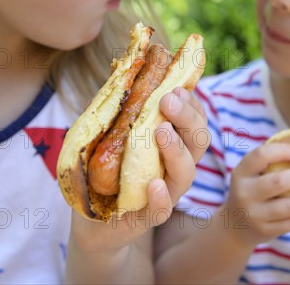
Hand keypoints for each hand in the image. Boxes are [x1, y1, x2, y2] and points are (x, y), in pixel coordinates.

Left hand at [70, 87, 208, 252]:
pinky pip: (162, 209)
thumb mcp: (106, 132)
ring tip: (162, 131)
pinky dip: (161, 197)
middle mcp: (175, 166)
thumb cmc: (103, 170)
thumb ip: (116, 107)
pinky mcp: (148, 216)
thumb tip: (120, 70)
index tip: (176, 86)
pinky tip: (154, 184)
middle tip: (168, 100)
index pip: (194, 120)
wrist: (91, 220)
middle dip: (187, 118)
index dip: (191, 103)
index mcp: (171, 143)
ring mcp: (165, 192)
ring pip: (186, 173)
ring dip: (177, 150)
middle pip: (198, 141)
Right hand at [224, 143, 289, 247]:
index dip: (282, 151)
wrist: (234, 225)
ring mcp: (254, 215)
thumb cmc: (251, 190)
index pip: (261, 156)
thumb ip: (270, 161)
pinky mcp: (265, 231)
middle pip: (278, 181)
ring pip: (289, 206)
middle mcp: (245, 193)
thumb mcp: (251, 175)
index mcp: (241, 173)